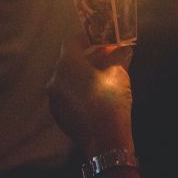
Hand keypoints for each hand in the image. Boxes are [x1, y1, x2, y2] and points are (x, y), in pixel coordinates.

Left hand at [47, 33, 134, 156]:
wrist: (105, 142)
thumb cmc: (111, 101)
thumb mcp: (119, 74)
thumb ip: (118, 57)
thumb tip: (124, 49)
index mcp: (67, 64)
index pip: (72, 40)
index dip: (88, 36)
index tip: (102, 37)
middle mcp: (55, 79)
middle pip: (70, 60)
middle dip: (89, 56)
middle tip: (108, 55)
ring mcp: (54, 98)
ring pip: (68, 78)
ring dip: (85, 73)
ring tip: (105, 74)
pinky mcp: (58, 114)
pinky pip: (68, 94)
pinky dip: (80, 89)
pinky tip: (96, 93)